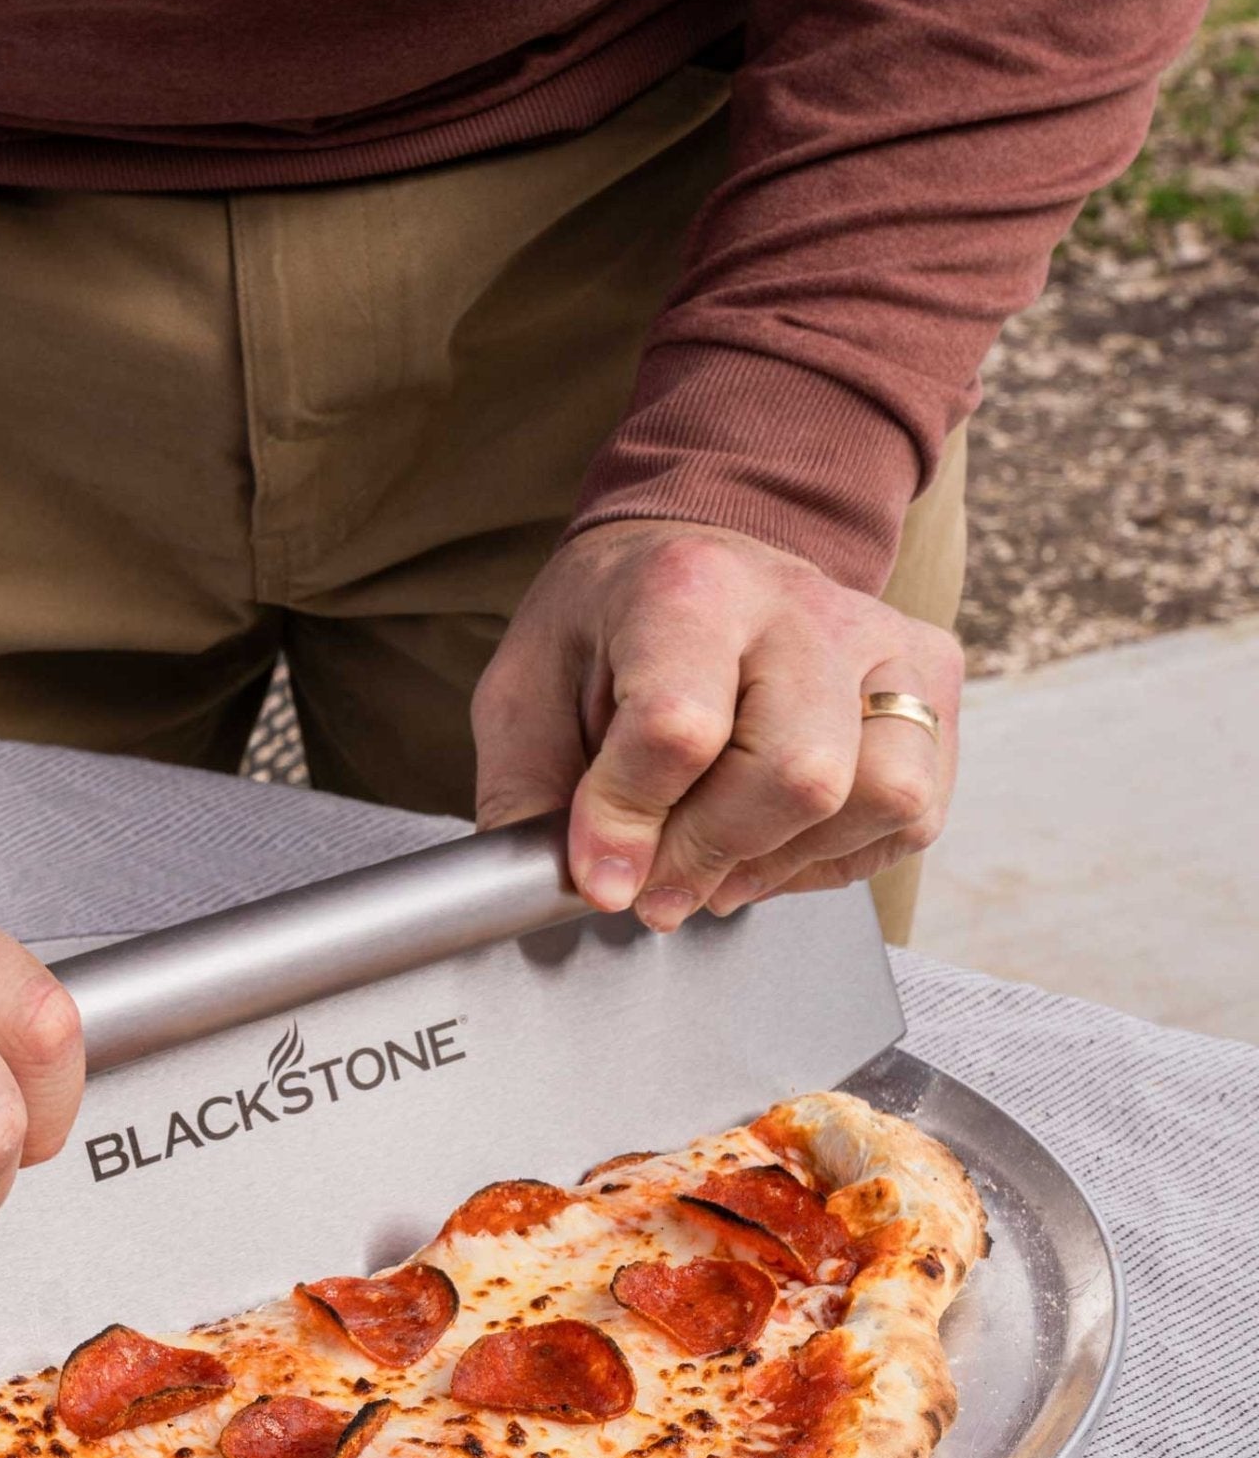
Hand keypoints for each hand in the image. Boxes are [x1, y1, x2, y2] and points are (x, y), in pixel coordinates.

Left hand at [472, 519, 961, 927]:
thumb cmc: (604, 638)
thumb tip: (589, 888)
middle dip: (712, 857)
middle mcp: (801, 604)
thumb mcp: (524, 700)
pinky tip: (772, 840)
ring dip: (784, 860)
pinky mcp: (932, 678)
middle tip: (655, 882)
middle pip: (797, 775)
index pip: (680, 728)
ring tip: (715, 861)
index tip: (599, 874)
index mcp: (688, 588)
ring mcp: (882, 638)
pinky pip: (915, 811)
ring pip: (880, 796)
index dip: (630, 823)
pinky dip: (838, 856)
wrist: (691, 569)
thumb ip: (532, 796)